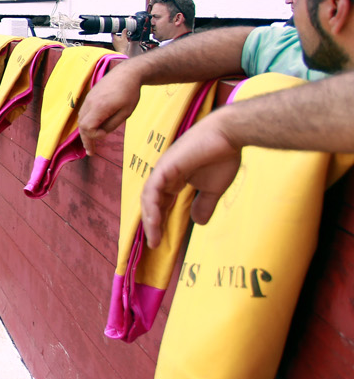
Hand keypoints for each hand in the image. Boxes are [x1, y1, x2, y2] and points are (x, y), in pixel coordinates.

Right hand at [78, 67, 141, 155]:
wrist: (127, 73)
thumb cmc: (130, 93)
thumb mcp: (126, 112)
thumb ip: (112, 124)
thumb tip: (101, 132)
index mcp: (99, 107)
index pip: (87, 128)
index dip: (95, 136)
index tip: (106, 134)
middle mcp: (90, 103)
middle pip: (81, 125)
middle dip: (86, 139)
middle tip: (91, 152)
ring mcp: (88, 99)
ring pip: (81, 119)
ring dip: (86, 131)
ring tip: (91, 142)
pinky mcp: (90, 96)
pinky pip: (84, 112)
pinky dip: (87, 122)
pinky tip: (94, 127)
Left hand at [139, 112, 241, 248]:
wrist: (229, 135)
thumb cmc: (222, 156)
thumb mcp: (212, 188)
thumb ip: (203, 204)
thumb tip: (199, 223)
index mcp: (174, 179)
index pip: (161, 202)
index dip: (160, 221)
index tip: (160, 240)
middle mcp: (165, 175)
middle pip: (152, 202)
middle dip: (152, 224)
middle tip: (153, 243)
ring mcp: (163, 170)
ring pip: (149, 198)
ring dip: (150, 220)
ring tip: (153, 238)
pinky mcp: (166, 166)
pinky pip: (153, 189)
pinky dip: (152, 206)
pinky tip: (155, 221)